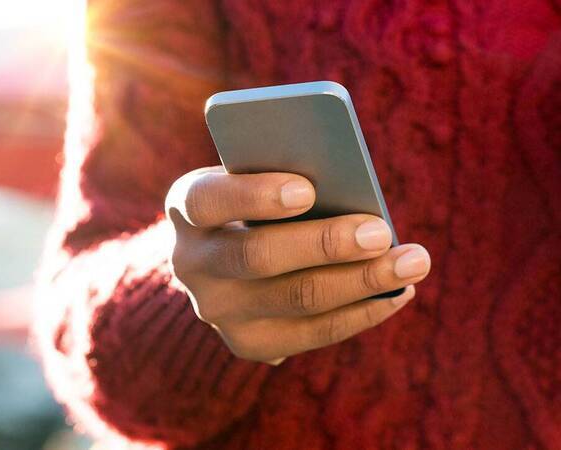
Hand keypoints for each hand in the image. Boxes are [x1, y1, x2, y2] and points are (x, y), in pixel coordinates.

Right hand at [165, 166, 430, 363]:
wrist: (226, 258)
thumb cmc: (257, 202)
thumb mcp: (258, 178)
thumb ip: (287, 177)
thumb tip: (356, 196)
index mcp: (187, 206)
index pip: (208, 199)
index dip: (254, 196)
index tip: (308, 189)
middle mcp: (190, 262)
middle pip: (258, 256)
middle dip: (326, 244)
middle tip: (382, 232)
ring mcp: (216, 310)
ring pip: (295, 299)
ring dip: (361, 281)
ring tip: (412, 262)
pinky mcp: (248, 343)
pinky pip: (313, 334)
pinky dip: (362, 312)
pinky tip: (398, 293)